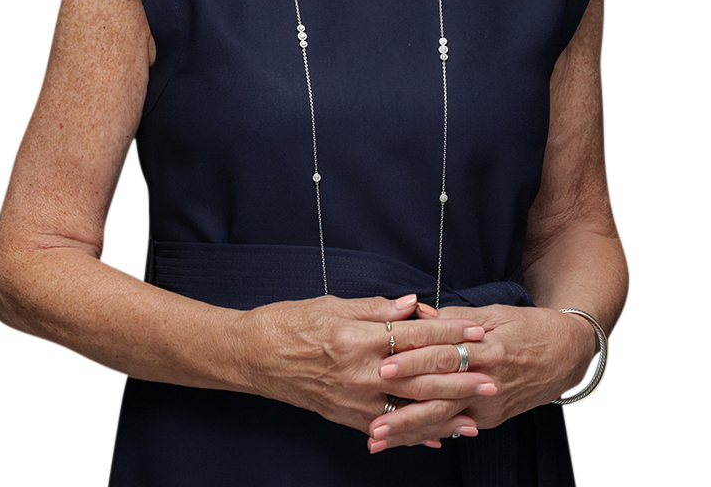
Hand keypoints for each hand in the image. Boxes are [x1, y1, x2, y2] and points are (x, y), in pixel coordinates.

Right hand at [235, 293, 494, 439]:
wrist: (254, 355)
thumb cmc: (290, 322)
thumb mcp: (333, 304)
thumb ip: (376, 307)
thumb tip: (413, 305)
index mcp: (358, 337)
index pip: (414, 335)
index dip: (448, 334)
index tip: (476, 332)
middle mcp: (360, 372)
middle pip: (419, 375)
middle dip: (458, 376)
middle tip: (491, 376)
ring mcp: (353, 399)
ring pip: (408, 409)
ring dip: (444, 413)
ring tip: (475, 415)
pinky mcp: (344, 417)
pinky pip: (386, 429)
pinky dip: (413, 435)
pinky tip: (437, 440)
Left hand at [366, 303, 594, 451]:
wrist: (568, 354)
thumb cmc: (530, 327)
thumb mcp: (495, 313)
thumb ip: (454, 318)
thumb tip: (418, 311)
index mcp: (487, 350)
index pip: (443, 357)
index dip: (412, 362)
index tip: (384, 367)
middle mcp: (488, 382)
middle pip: (440, 397)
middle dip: (404, 410)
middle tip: (374, 419)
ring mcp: (490, 404)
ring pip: (444, 419)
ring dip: (410, 431)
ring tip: (380, 438)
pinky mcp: (492, 417)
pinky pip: (456, 427)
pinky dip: (431, 434)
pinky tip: (408, 442)